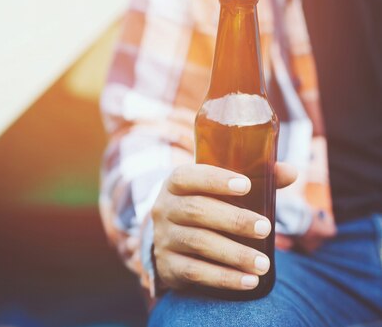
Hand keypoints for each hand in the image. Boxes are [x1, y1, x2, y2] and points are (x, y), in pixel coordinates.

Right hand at [151, 162, 296, 290]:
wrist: (173, 243)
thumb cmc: (207, 208)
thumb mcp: (221, 192)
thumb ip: (256, 179)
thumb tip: (290, 172)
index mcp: (175, 184)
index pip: (187, 176)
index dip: (215, 179)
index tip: (246, 185)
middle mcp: (164, 208)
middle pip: (196, 210)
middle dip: (233, 219)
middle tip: (266, 228)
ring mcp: (163, 238)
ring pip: (197, 242)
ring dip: (234, 253)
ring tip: (264, 263)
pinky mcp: (167, 265)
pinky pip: (194, 271)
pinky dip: (224, 277)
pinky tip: (249, 280)